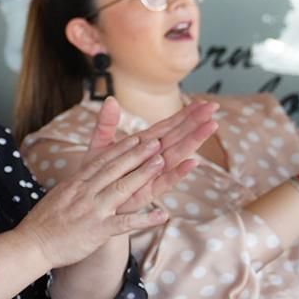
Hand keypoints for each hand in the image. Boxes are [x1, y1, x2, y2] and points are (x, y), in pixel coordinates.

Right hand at [18, 134, 169, 269]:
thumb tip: (84, 178)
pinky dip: (145, 219)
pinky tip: (163, 215)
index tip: (138, 138)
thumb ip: (74, 187)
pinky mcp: (97, 230)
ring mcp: (92, 210)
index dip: (121, 148)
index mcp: (75, 184)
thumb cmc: (42, 224)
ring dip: (143, 174)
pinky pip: (125, 224)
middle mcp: (84, 192)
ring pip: (121, 188)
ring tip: (162, 162)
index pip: (101, 161)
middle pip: (114, 169)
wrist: (31, 245)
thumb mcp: (57, 196)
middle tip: (156, 141)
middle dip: (137, 154)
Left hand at [81, 97, 217, 212]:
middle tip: (213, 108)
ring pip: (176, 154)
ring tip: (210, 126)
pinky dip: (178, 173)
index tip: (203, 102)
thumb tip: (110, 99)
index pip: (168, 126)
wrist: (86, 199)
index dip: (184, 114)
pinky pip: (165, 181)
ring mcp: (152, 174)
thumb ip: (106, 123)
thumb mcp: (99, 144)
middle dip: (195, 122)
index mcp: (143, 144)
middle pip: (177, 136)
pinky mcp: (147, 192)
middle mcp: (152, 157)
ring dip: (193, 141)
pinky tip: (193, 163)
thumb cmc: (97, 171)